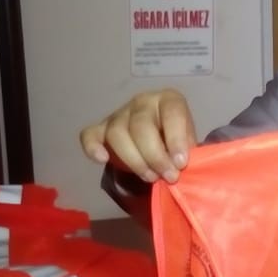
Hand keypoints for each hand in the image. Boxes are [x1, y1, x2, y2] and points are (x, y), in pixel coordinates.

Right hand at [79, 90, 196, 183]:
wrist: (158, 141)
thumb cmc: (176, 142)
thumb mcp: (189, 142)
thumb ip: (186, 150)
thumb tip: (179, 165)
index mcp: (168, 100)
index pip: (172, 112)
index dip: (176, 139)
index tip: (181, 164)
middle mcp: (142, 102)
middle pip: (141, 125)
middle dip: (154, 156)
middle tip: (167, 177)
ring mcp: (119, 114)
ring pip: (117, 133)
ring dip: (133, 160)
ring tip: (149, 177)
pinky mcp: (101, 129)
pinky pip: (89, 135)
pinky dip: (92, 147)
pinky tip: (103, 159)